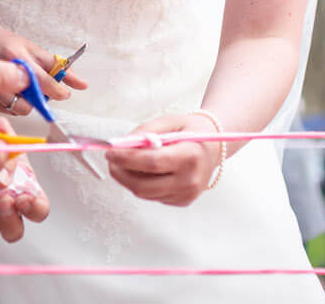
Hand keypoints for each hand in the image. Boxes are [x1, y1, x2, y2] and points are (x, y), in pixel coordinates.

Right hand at [0, 27, 87, 112]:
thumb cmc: (11, 44)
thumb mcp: (36, 50)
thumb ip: (59, 68)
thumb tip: (82, 84)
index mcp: (17, 57)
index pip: (42, 82)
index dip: (57, 91)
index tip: (64, 93)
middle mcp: (1, 73)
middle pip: (31, 102)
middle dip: (39, 97)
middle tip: (39, 87)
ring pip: (20, 109)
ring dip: (27, 102)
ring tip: (23, 87)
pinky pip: (10, 111)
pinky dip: (16, 104)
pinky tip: (13, 91)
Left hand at [105, 112, 221, 206]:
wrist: (214, 148)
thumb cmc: (191, 131)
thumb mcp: (170, 121)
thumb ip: (146, 131)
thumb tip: (121, 144)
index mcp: (190, 156)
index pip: (152, 162)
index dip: (127, 159)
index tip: (110, 152)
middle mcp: (190, 180)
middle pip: (144, 185)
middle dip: (121, 173)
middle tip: (111, 160)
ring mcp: (186, 194)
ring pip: (145, 193)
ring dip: (128, 180)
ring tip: (122, 164)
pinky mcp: (182, 201)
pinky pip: (153, 196)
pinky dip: (142, 184)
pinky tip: (142, 171)